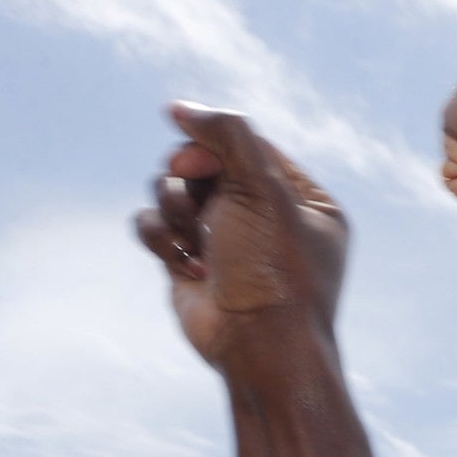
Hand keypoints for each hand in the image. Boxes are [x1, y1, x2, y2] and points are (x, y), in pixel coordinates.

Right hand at [134, 108, 345, 382]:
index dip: (211, 143)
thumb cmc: (274, 272)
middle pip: (203, 162)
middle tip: (192, 195)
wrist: (259, 349)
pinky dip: (159, 237)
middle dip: (187, 176)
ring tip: (194, 240)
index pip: (245, 145)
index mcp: (303, 200)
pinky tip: (181, 263)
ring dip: (173, 208)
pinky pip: (153, 224)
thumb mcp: (263, 190)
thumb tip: (181, 107)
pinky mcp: (189, 262)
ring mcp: (225, 240)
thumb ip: (228, 136)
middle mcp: (265, 217)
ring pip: (172, 190)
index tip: (196, 160)